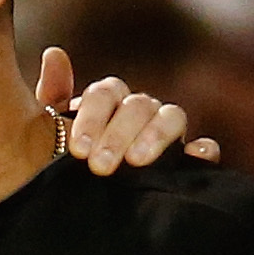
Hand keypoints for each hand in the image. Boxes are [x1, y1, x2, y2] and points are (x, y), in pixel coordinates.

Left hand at [35, 49, 221, 172]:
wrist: (79, 200)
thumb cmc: (64, 160)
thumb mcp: (49, 131)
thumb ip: (52, 96)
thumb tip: (54, 53)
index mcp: (109, 101)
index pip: (106, 93)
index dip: (93, 117)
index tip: (78, 149)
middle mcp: (139, 112)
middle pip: (138, 106)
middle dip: (118, 135)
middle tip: (100, 166)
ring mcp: (166, 133)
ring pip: (172, 116)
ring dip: (156, 135)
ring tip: (137, 162)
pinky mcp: (186, 160)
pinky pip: (204, 148)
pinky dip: (203, 150)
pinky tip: (194, 156)